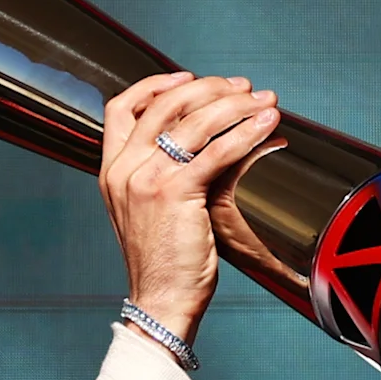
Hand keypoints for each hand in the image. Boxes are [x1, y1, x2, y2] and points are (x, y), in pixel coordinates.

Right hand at [98, 72, 282, 344]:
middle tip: (242, 87)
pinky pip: (217, 150)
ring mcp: (145, 179)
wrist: (160, 301)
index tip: (188, 78)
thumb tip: (200, 142)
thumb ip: (159, 174)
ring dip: (235, 105)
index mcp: (112, 170)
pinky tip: (268, 125)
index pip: (121, 108)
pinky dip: (246, 133)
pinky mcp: (173, 193)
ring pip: (194, 122)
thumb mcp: (148, 210)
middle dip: (209, 88)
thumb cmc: (164, 262)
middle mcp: (123, 169)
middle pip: (165, 105)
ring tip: (264, 101)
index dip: (155, 85)